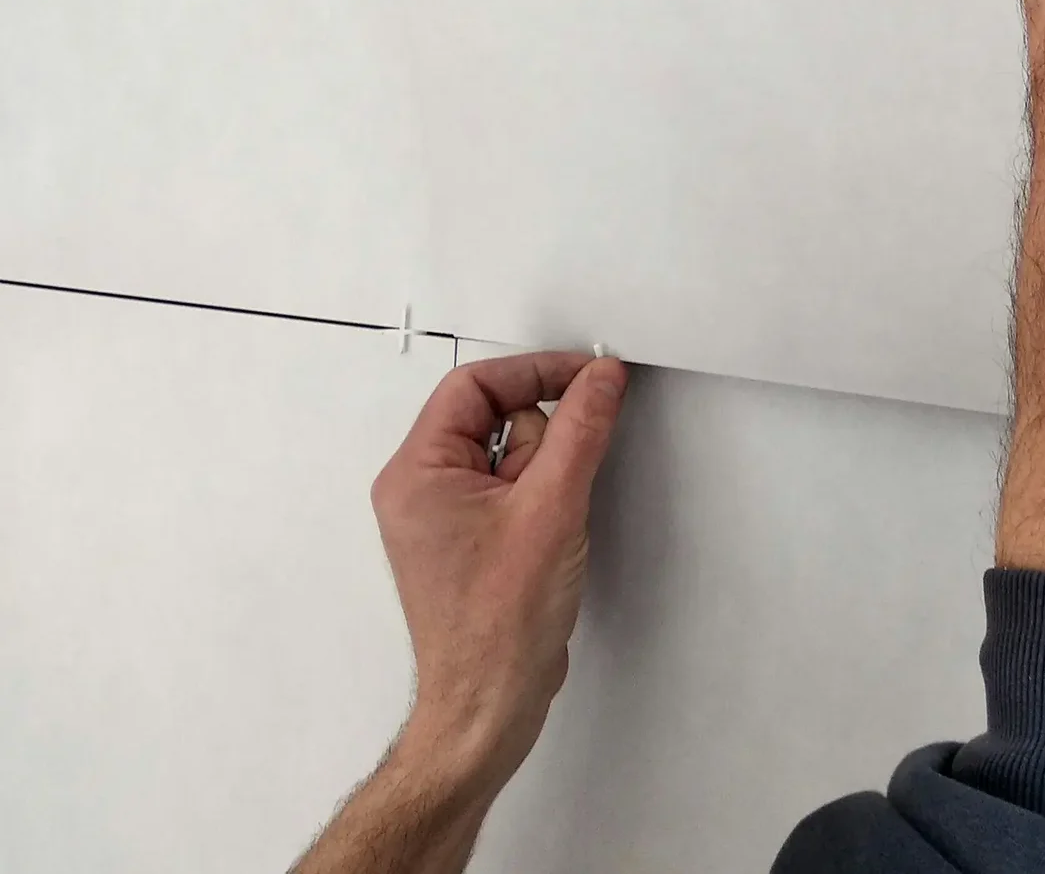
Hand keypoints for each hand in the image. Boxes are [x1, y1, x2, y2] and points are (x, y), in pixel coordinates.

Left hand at [370, 352, 628, 799]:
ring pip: (510, 456)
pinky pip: (513, 490)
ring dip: (546, 475)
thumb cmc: (499, 622)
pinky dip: (543, 499)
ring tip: (552, 526)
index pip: (475, 386)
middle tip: (562, 483)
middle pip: (494, 417)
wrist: (490, 702)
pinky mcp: (470, 541)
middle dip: (544, 438)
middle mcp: (419, 489)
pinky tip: (550, 538)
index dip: (536, 372)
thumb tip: (600, 377)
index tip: (589, 376)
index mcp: (416, 472)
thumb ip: (580, 429)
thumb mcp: (552, 507)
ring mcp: (443, 518)